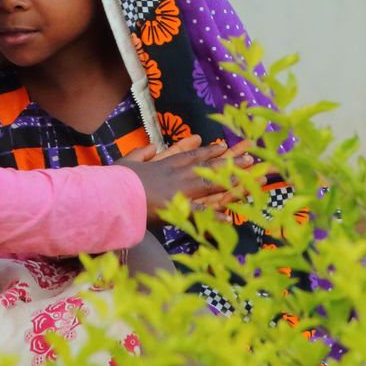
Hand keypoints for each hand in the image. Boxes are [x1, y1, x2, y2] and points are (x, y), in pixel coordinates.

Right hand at [115, 141, 252, 225]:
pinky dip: (213, 217)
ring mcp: (178, 190)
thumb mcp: (128, 161)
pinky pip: (199, 213)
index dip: (209, 151)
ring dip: (232, 181)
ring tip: (253, 179)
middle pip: (208, 166)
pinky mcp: (175, 207)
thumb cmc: (117, 179)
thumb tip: (152, 146)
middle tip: (251, 158)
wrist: (112, 193)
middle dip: (230, 162)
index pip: (192, 156)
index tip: (223, 147)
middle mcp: (177, 174)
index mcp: (165, 164)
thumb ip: (143, 153)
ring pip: (211, 184)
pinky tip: (229, 219)